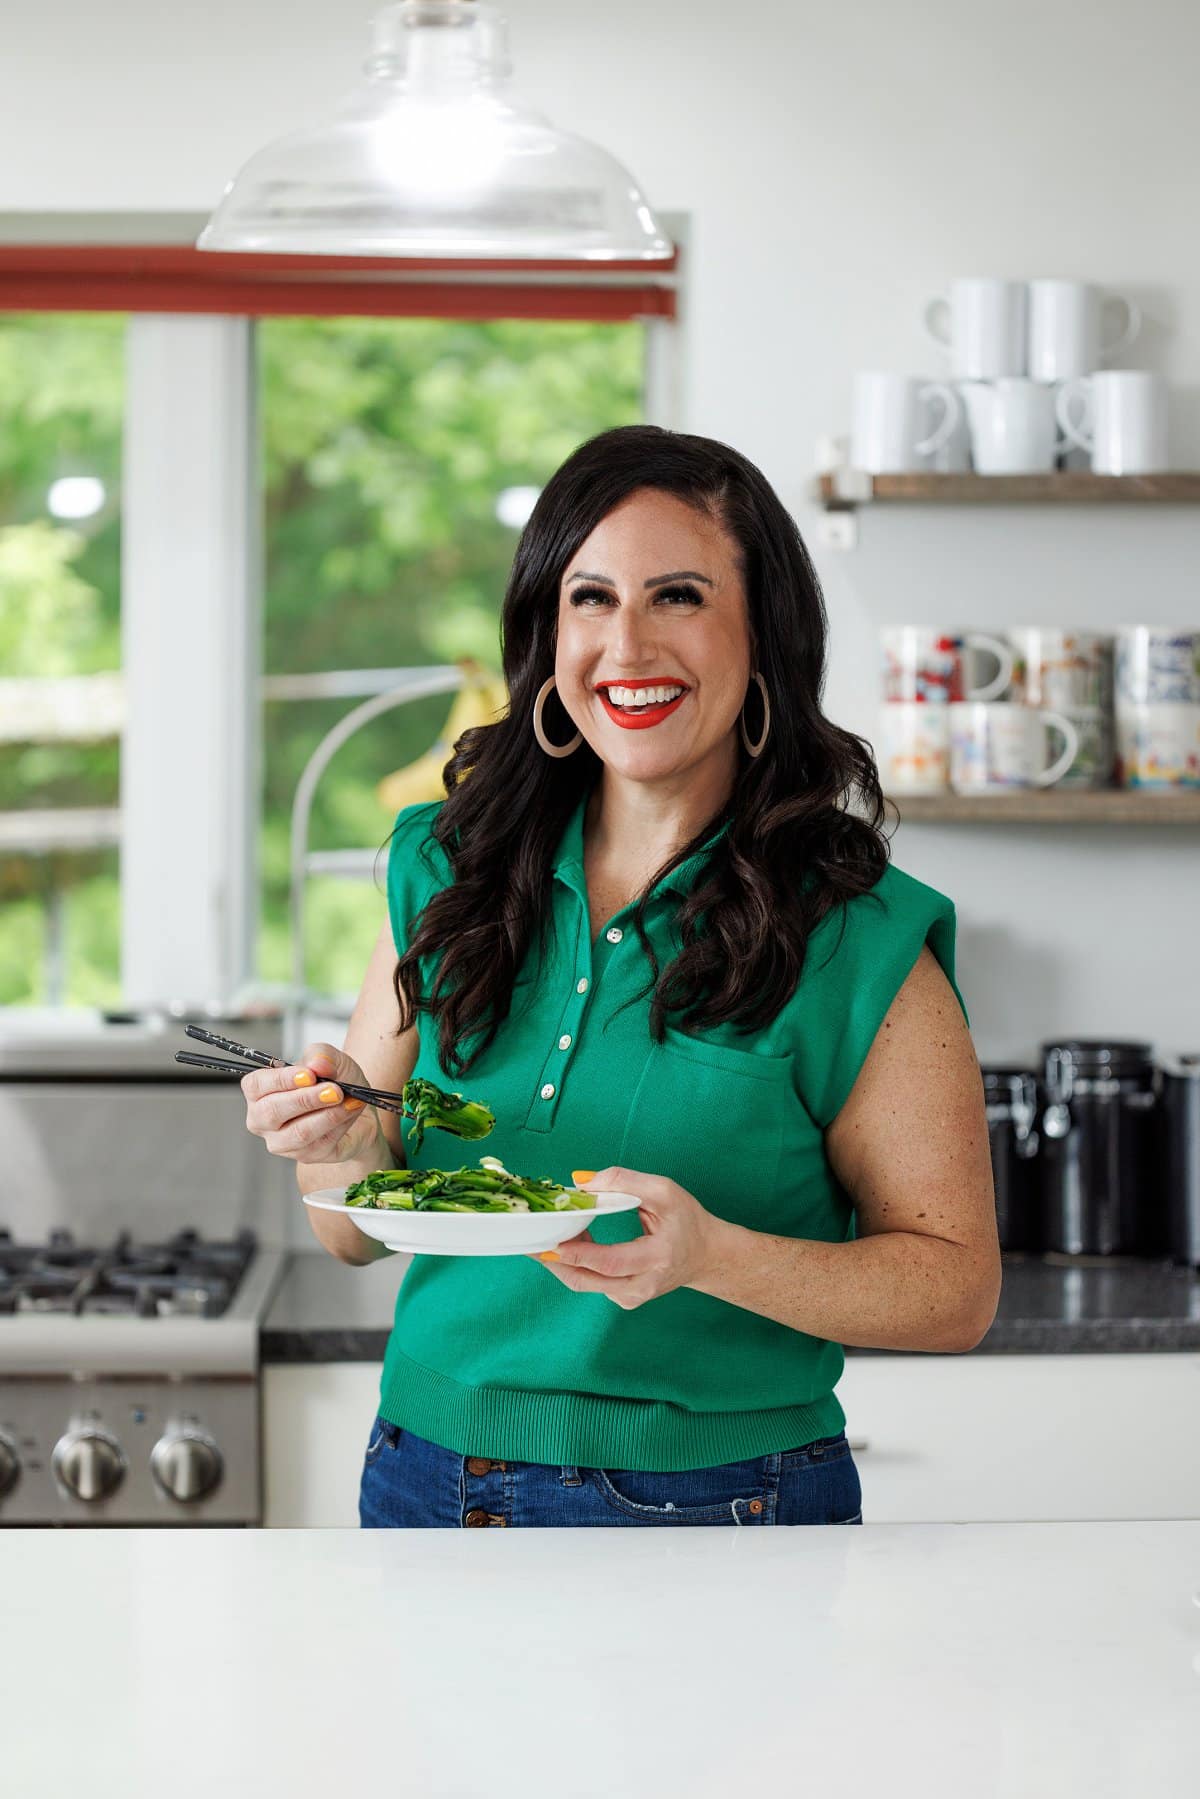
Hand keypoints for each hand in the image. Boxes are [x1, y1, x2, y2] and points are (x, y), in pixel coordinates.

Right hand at [242, 1042, 382, 1164]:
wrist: (356, 1105)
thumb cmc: (334, 1081)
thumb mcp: (332, 1060)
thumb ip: (322, 1055)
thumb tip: (316, 1064)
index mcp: (259, 1091)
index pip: (256, 1086)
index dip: (281, 1080)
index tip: (308, 1074)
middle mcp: (263, 1120)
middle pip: (272, 1112)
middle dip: (305, 1100)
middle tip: (334, 1090)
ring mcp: (282, 1142)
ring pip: (298, 1133)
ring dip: (326, 1115)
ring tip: (346, 1100)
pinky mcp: (306, 1156)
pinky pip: (320, 1143)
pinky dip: (339, 1124)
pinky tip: (350, 1110)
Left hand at [536, 1166, 727, 1308]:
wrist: (706, 1255)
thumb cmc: (687, 1220)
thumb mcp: (664, 1191)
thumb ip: (624, 1181)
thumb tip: (580, 1182)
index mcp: (657, 1258)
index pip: (611, 1261)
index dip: (579, 1254)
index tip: (552, 1243)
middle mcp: (643, 1285)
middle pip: (588, 1279)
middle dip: (555, 1260)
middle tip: (529, 1241)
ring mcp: (632, 1297)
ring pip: (584, 1284)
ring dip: (561, 1260)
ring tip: (545, 1235)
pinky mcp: (624, 1299)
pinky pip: (591, 1283)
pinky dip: (574, 1264)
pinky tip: (569, 1243)